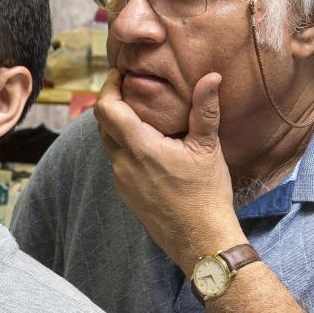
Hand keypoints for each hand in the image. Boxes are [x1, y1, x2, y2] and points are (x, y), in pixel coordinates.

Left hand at [95, 69, 244, 269]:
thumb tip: (210, 76)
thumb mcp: (208, 148)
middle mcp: (122, 164)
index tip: (121, 73)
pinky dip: (124, 145)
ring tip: (141, 111)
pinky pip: (117, 161)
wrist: (200, 239)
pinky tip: (147, 142)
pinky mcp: (126, 193)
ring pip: (109, 143)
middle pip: (102, 123)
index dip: (108, 86)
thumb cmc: (206, 195)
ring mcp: (121, 181)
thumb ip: (205, 109)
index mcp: (139, 148)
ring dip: (118, 124)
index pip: (105, 109)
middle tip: (131, 86)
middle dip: (113, 101)